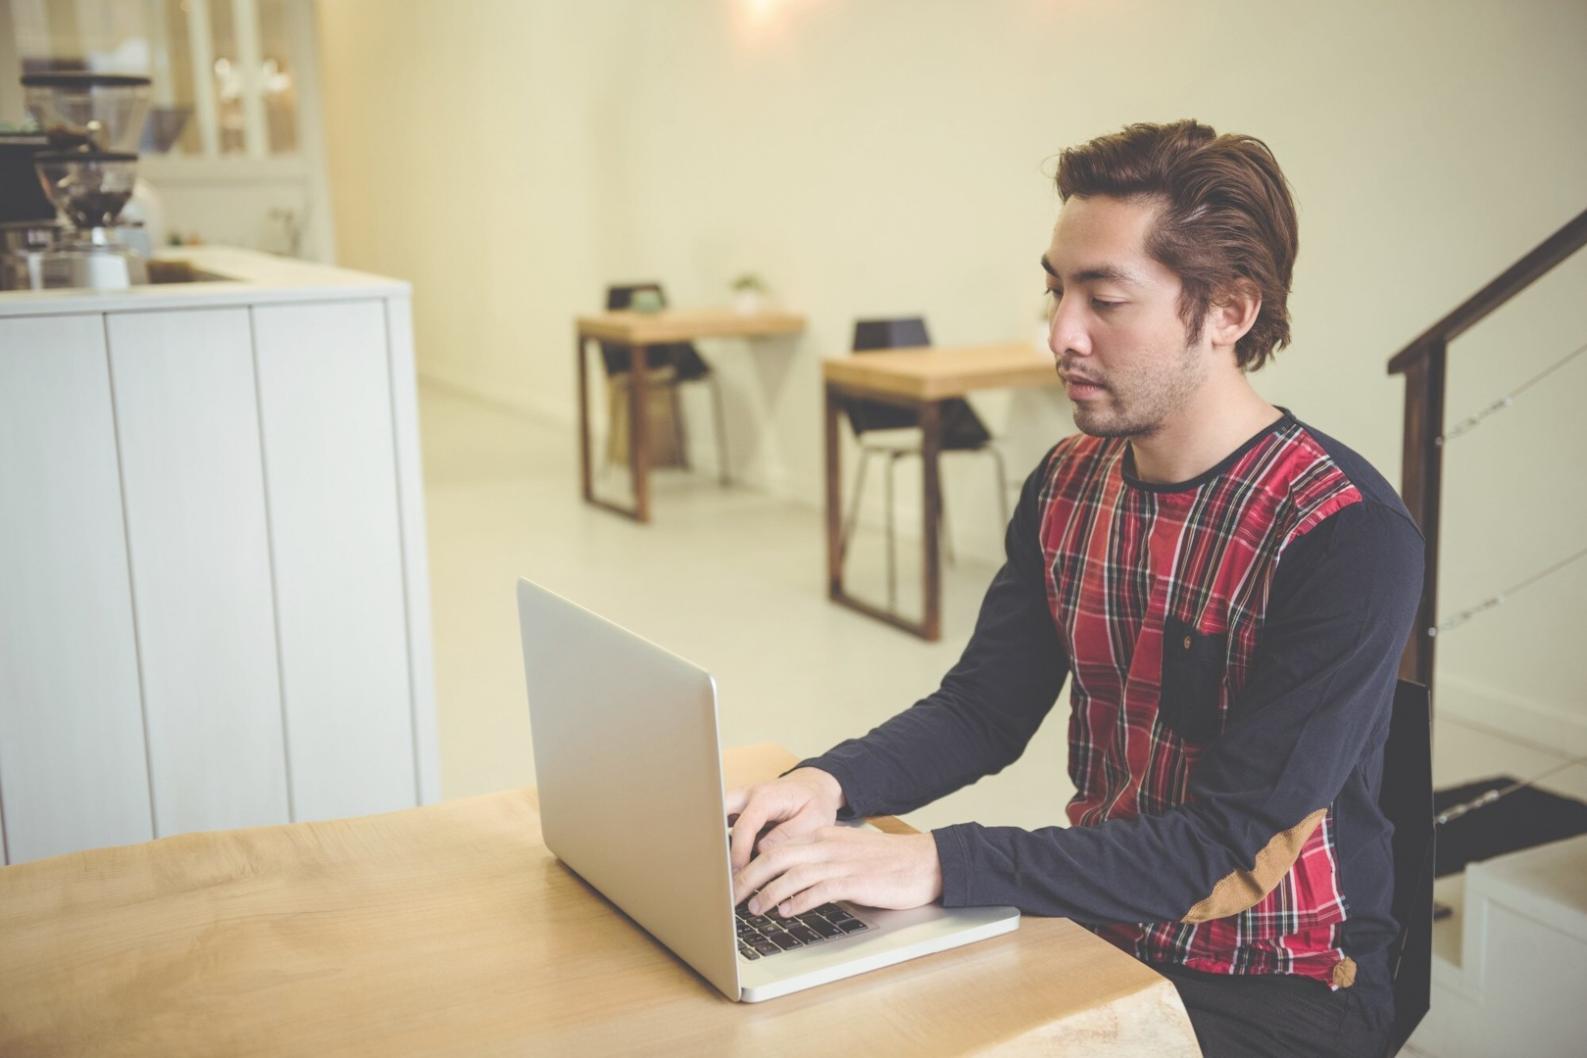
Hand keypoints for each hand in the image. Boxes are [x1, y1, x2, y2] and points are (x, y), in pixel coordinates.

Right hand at [725, 768, 845, 871]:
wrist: (813, 786)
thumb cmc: (815, 802)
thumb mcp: (813, 820)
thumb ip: (788, 835)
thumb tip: (761, 851)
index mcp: (767, 797)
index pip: (745, 825)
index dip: (739, 851)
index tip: (737, 873)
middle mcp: (748, 795)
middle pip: (718, 812)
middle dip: (713, 838)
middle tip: (717, 867)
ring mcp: (741, 801)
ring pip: (717, 816)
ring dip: (716, 839)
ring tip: (720, 868)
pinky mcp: (740, 810)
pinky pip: (723, 822)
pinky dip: (722, 839)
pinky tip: (726, 860)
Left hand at [732, 827, 943, 917]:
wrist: (924, 862)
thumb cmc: (885, 863)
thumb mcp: (845, 853)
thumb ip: (818, 863)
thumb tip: (786, 886)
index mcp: (821, 835)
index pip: (776, 846)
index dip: (750, 864)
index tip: (733, 880)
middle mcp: (827, 845)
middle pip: (775, 857)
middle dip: (748, 878)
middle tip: (730, 896)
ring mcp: (840, 862)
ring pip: (792, 874)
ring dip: (768, 892)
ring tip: (753, 908)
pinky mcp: (854, 881)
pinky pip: (818, 889)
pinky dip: (798, 901)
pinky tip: (785, 911)